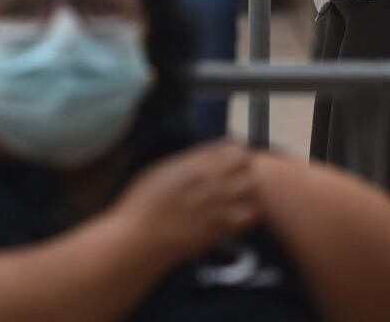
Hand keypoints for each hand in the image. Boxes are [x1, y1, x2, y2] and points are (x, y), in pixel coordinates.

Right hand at [111, 141, 259, 265]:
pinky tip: (235, 215)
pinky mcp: (220, 230)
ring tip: (237, 195)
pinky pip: (249, 216)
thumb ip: (188, 161)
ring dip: (248, 189)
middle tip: (235, 176)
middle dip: (244, 167)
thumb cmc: (140, 205)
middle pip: (246, 165)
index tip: (231, 157)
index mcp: (194, 165)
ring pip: (252, 189)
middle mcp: (208, 182)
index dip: (235, 151)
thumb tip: (209, 154)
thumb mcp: (160, 170)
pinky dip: (247, 213)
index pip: (232, 148)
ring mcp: (217, 207)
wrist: (137, 241)